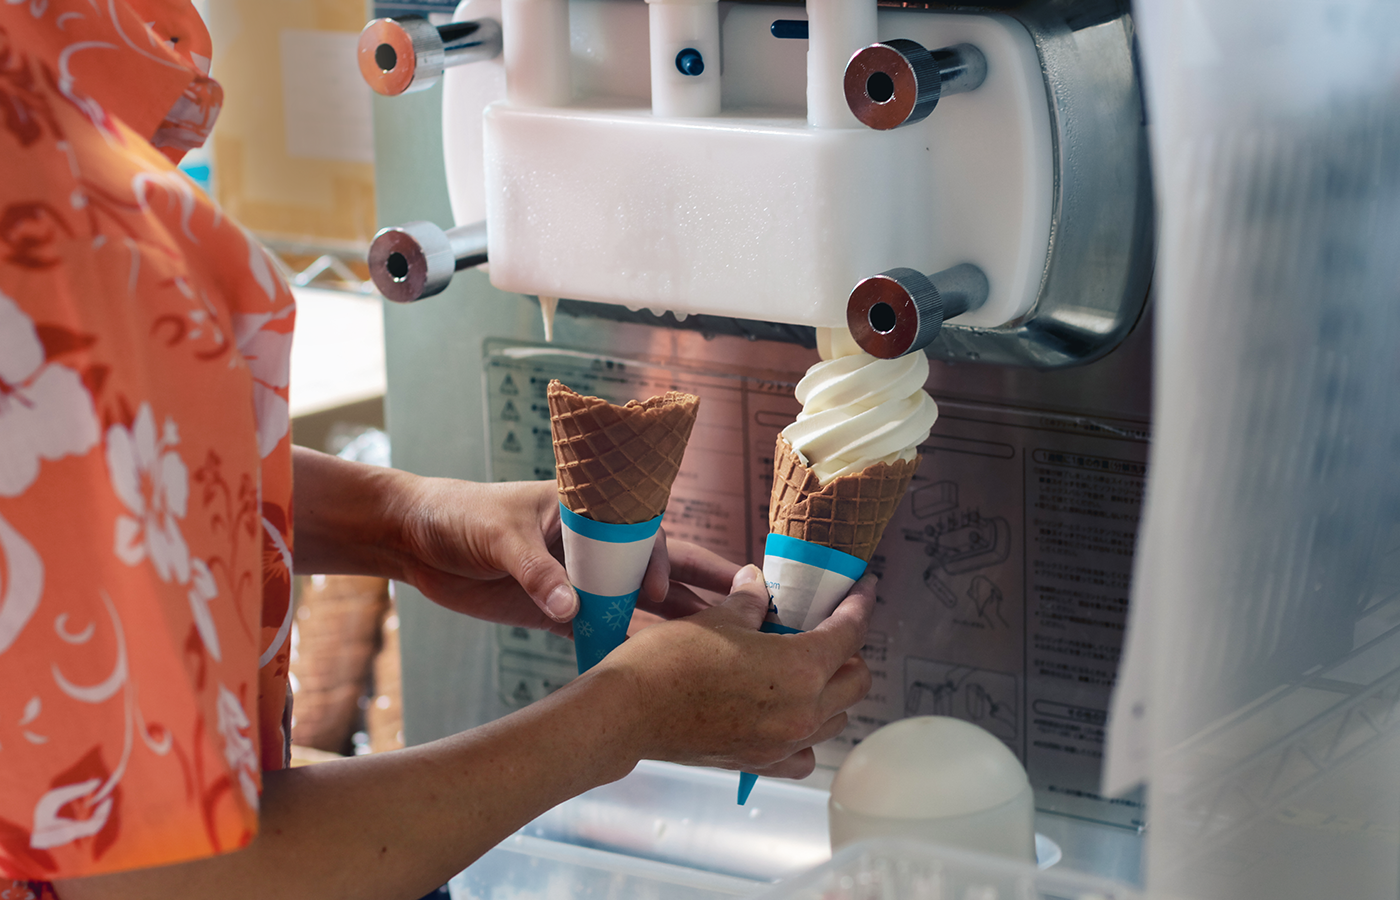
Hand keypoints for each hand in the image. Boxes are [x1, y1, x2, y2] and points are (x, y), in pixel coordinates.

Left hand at [395, 477, 738, 634]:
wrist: (412, 538)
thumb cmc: (457, 515)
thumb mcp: (497, 536)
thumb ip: (535, 571)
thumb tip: (569, 607)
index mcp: (585, 510)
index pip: (641, 532)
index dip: (658, 560)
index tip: (659, 591)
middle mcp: (591, 545)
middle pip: (655, 565)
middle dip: (698, 586)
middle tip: (747, 608)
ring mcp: (578, 578)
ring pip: (636, 601)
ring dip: (671, 622)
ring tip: (714, 647)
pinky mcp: (557, 608)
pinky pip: (602, 627)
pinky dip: (626, 646)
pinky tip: (656, 668)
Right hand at [600, 565, 875, 778]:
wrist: (627, 712)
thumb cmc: (669, 661)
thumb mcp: (718, 617)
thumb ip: (751, 601)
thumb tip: (758, 582)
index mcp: (801, 668)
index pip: (849, 633)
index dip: (859, 605)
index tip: (863, 590)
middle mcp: (802, 711)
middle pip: (856, 682)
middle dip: (850, 652)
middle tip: (828, 630)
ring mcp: (783, 742)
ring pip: (835, 719)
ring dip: (831, 692)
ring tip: (806, 669)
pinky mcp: (760, 762)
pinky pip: (804, 755)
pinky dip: (806, 736)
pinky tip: (788, 716)